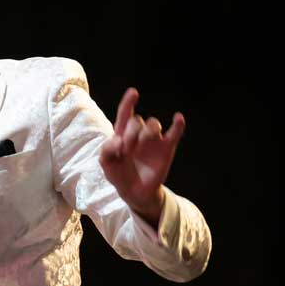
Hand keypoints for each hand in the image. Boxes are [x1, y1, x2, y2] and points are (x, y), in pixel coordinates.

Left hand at [99, 88, 185, 225]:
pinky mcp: (166, 148)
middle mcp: (138, 134)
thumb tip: (117, 140)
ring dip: (146, 132)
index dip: (128, 103)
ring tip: (140, 147)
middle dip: (131, 133)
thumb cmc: (119, 174)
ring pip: (153, 124)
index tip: (134, 93)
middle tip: (126, 150)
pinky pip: (175, 132)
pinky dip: (178, 125)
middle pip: (137, 121)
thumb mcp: (106, 163)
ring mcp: (153, 140)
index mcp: (122, 134)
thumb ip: (106, 150)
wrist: (135, 192)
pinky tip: (178, 118)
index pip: (125, 114)